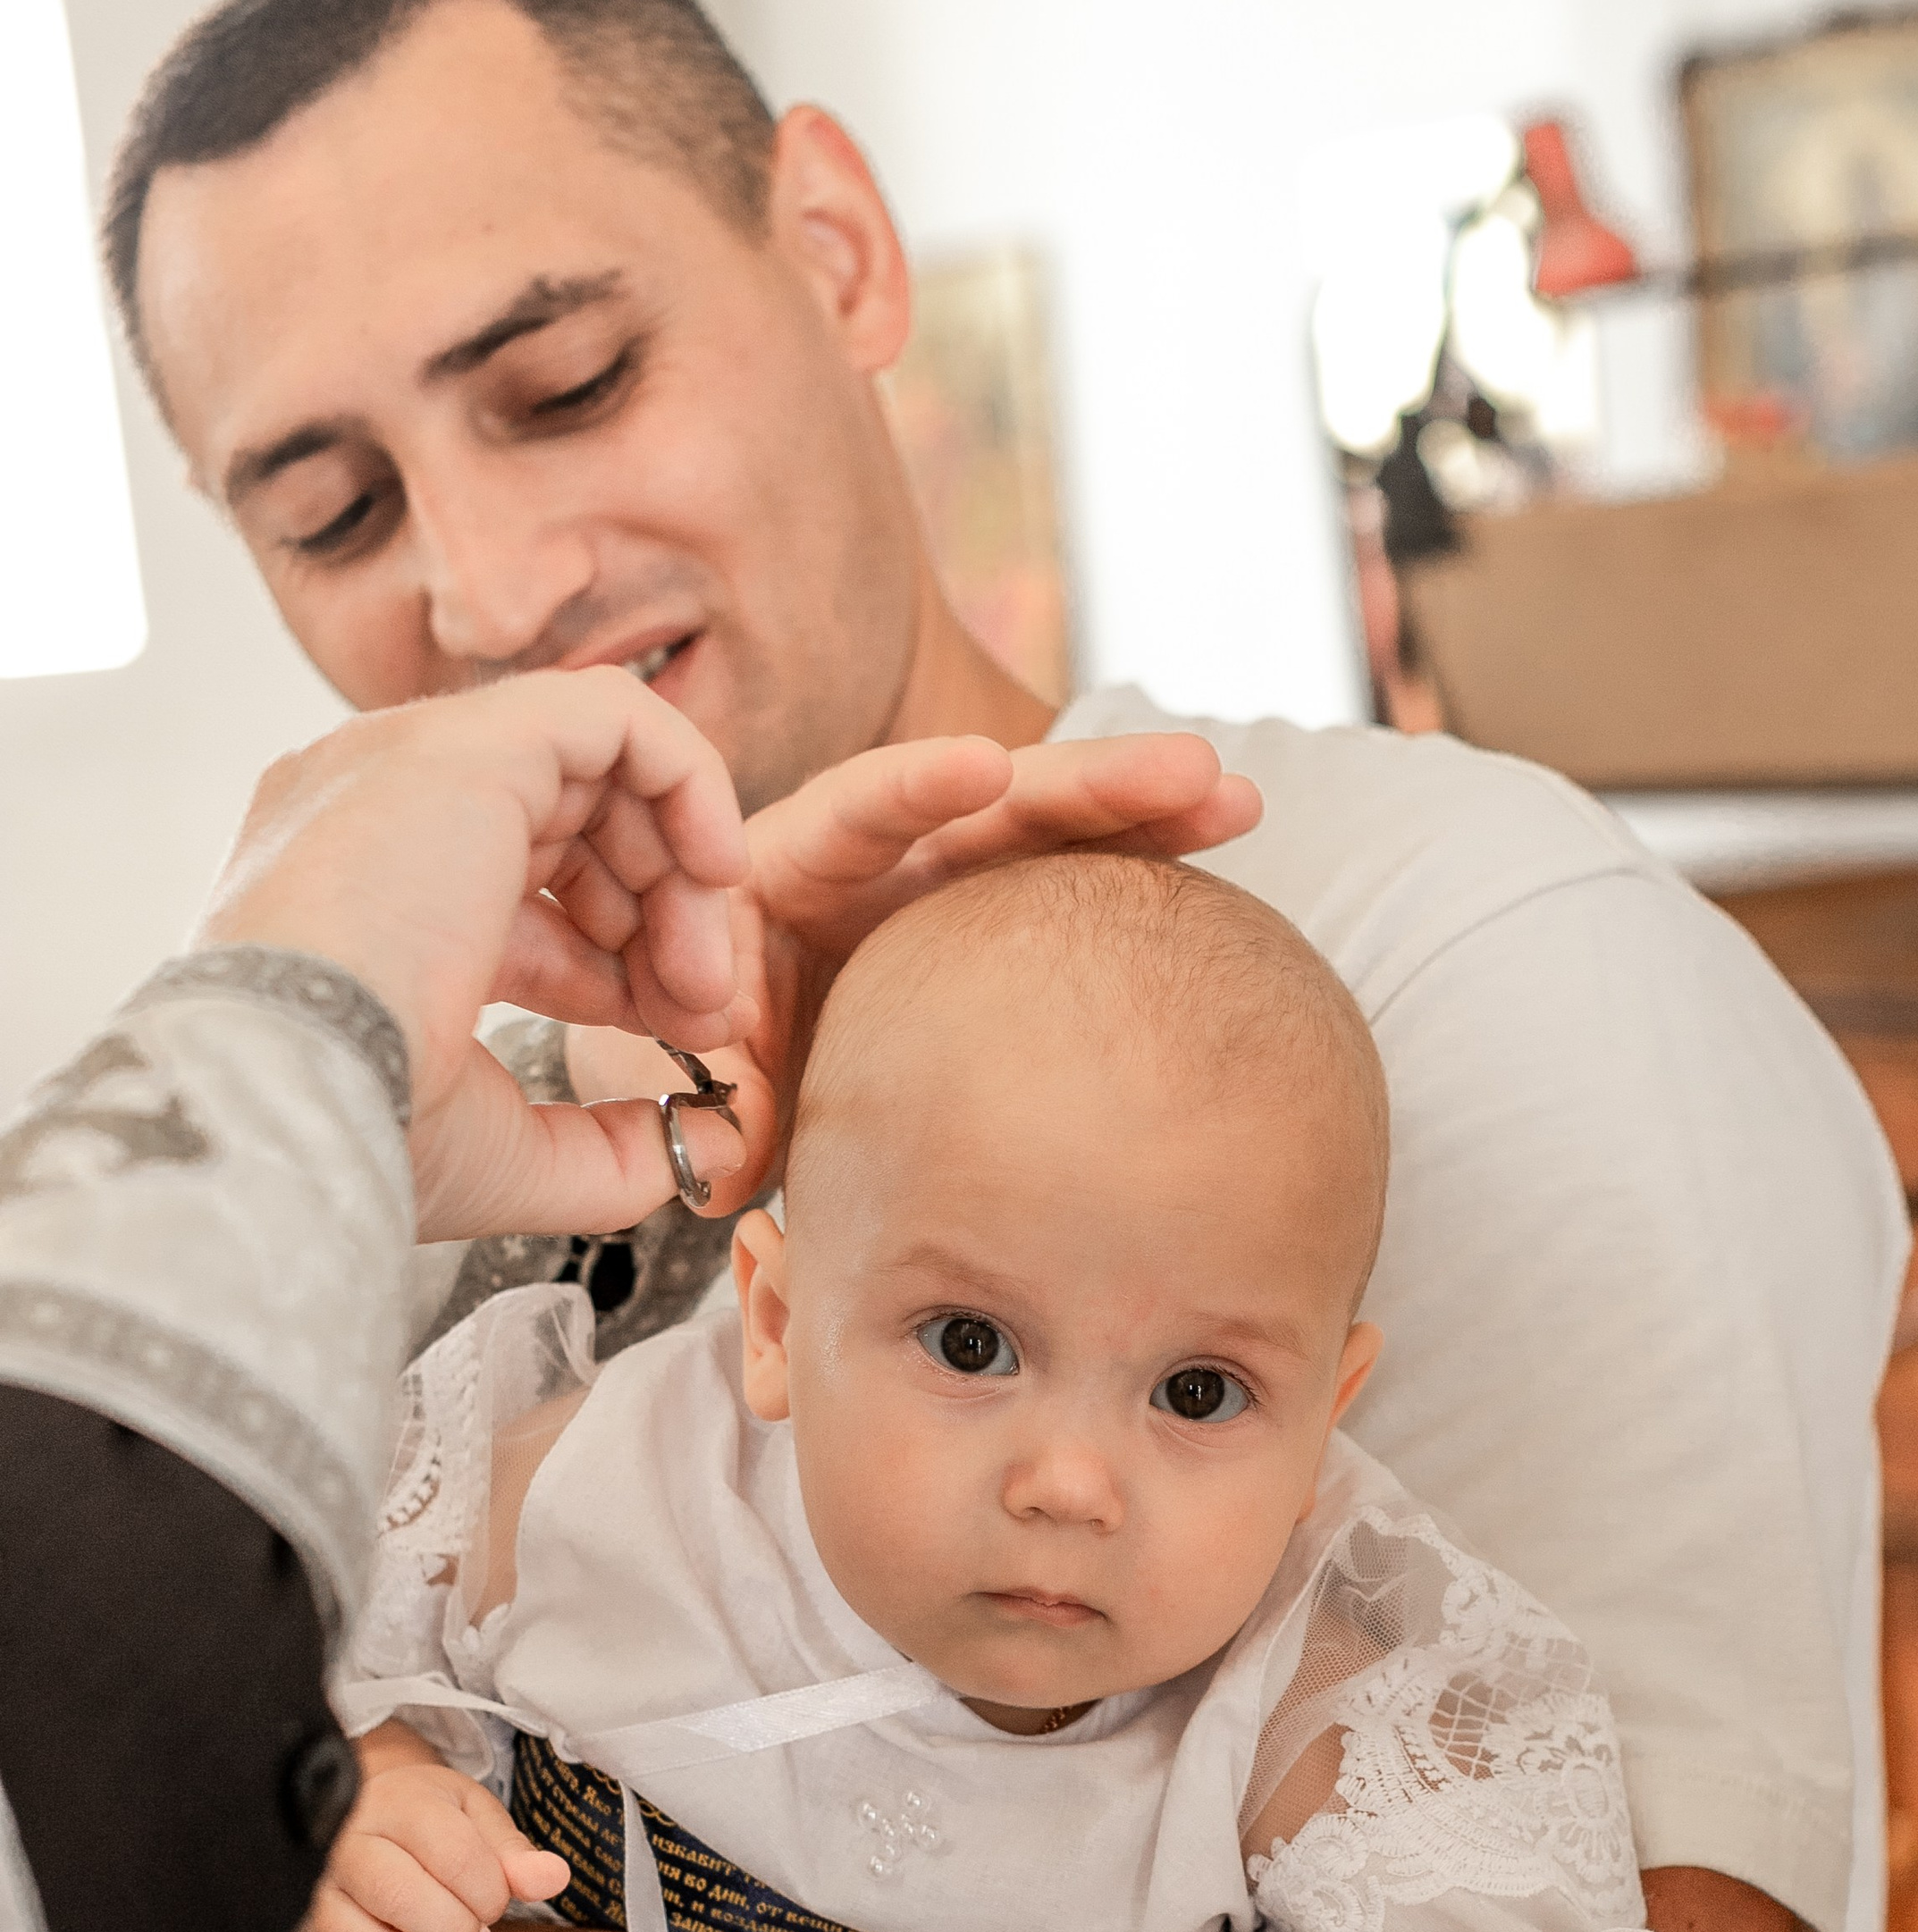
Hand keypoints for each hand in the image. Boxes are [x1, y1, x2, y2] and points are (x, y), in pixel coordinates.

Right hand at [199, 669, 757, 1242]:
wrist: (297, 1089)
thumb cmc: (370, 1132)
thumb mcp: (510, 1157)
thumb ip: (613, 1151)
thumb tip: (715, 1150)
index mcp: (361, 898)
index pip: (521, 902)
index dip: (619, 967)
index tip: (678, 1036)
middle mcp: (377, 814)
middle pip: (568, 832)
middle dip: (661, 922)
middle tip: (707, 1012)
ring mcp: (413, 763)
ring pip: (598, 775)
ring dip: (681, 876)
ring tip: (703, 980)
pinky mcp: (469, 737)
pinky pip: (614, 712)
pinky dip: (690, 779)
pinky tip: (721, 869)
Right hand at [289, 1764, 567, 1931]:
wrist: (361, 1814)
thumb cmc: (427, 1820)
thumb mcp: (475, 1817)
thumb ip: (513, 1852)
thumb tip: (554, 1878)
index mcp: (395, 1805)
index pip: (453, 1855)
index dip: (491, 1892)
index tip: (495, 1898)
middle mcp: (343, 1848)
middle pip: (399, 1899)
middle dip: (457, 1931)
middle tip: (473, 1931)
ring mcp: (313, 1899)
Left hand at [567, 725, 1263, 1210]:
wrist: (709, 1067)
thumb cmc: (676, 1045)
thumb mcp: (667, 1068)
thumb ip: (697, 1106)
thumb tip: (722, 1167)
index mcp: (790, 863)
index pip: (861, 803)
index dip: (921, 783)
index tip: (986, 765)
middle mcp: (884, 857)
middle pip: (996, 799)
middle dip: (1092, 781)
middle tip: (1193, 773)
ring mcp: (949, 887)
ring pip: (1054, 837)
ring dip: (1143, 813)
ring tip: (1235, 802)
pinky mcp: (996, 928)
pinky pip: (1071, 895)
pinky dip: (1137, 880)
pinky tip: (1218, 871)